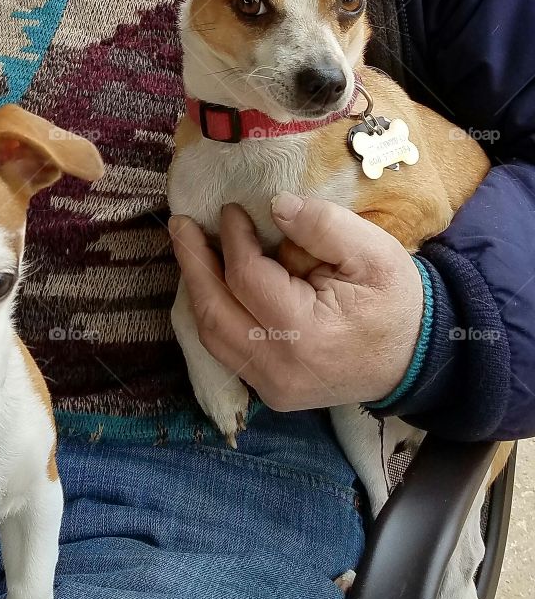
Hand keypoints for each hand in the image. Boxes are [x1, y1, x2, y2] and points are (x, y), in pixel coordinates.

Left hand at [168, 192, 424, 410]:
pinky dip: (213, 313)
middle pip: (214, 313)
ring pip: (212, 336)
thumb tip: (275, 206)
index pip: (247, 280)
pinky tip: (211, 282)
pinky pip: (226, 350)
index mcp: (307, 334)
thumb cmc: (396, 301)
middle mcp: (281, 369)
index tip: (231, 210)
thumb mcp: (374, 252)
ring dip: (197, 289)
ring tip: (189, 248)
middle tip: (180, 225)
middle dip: (192, 263)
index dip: (233, 240)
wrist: (418, 358)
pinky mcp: (272, 392)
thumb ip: (324, 225)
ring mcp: (273, 387)